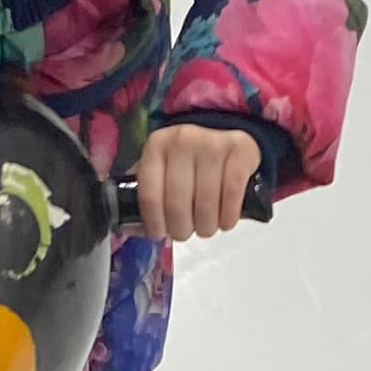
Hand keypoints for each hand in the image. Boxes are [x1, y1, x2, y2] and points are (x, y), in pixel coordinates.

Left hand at [134, 124, 264, 242]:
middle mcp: (182, 140)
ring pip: (205, 202)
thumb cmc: (192, 161)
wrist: (227, 137)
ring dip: (206, 227)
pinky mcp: (240, 150)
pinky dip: (227, 216)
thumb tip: (131, 228)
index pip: (149, 194)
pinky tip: (225, 221)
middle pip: (177, 203)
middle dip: (181, 229)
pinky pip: (231, 194)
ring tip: (206, 227)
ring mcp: (212, 143)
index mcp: (157, 145)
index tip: (159, 234)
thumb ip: (149, 196)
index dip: (154, 222)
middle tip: (185, 233)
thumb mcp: (165, 170)